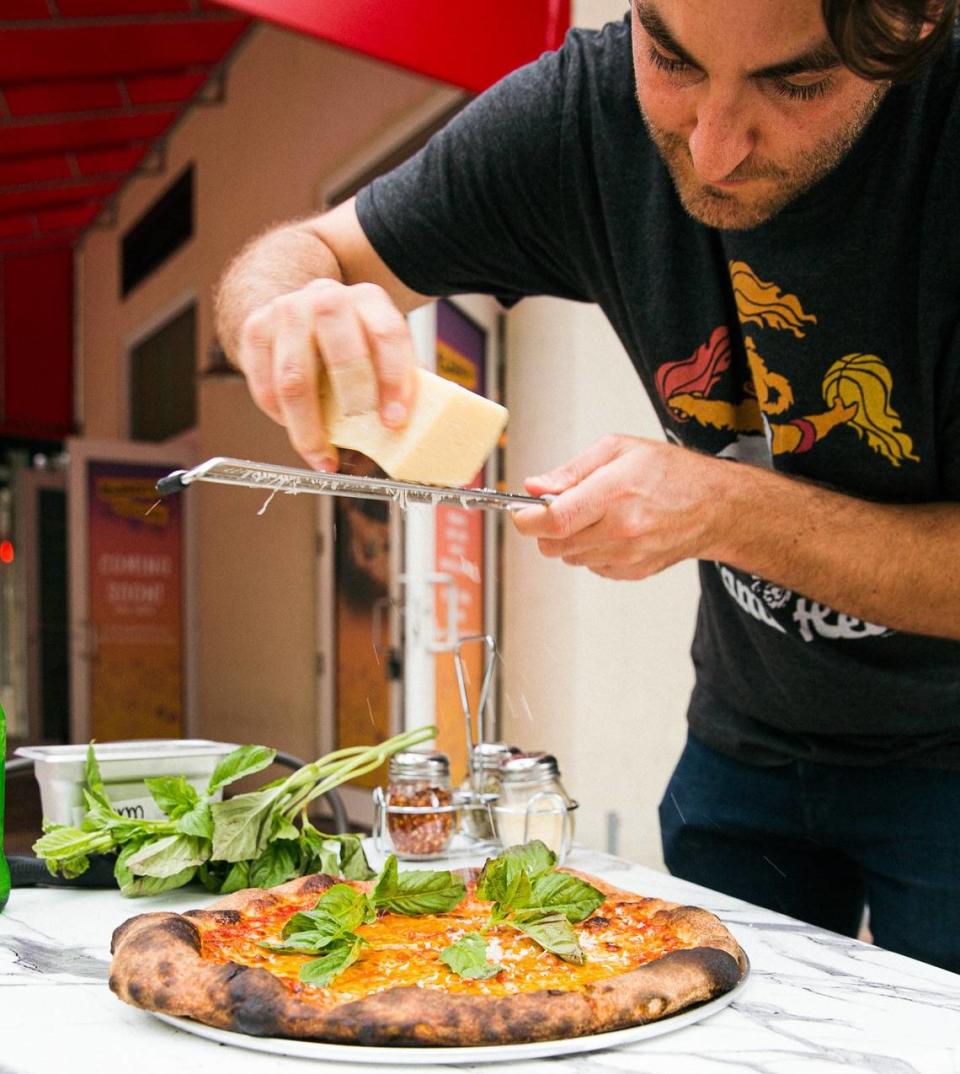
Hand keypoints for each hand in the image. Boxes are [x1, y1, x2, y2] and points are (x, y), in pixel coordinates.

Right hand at [235, 278, 417, 469]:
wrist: (299, 308)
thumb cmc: (350, 337)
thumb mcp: (381, 346)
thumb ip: (400, 380)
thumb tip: (417, 433)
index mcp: (368, 299)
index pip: (386, 336)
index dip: (394, 381)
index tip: (395, 421)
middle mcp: (326, 298)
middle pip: (339, 350)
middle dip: (353, 400)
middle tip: (360, 442)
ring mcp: (286, 311)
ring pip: (293, 378)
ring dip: (309, 428)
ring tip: (323, 458)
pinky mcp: (255, 331)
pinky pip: (266, 388)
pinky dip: (283, 420)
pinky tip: (301, 436)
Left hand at [512, 435, 725, 580]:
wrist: (716, 507)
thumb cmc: (671, 472)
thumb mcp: (618, 449)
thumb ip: (571, 470)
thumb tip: (535, 486)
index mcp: (614, 493)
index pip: (553, 520)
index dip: (526, 518)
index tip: (520, 511)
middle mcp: (620, 530)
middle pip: (553, 544)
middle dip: (544, 528)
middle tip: (558, 508)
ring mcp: (627, 556)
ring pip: (569, 557)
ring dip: (569, 538)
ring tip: (595, 514)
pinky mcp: (632, 573)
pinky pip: (590, 566)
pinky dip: (590, 550)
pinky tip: (612, 530)